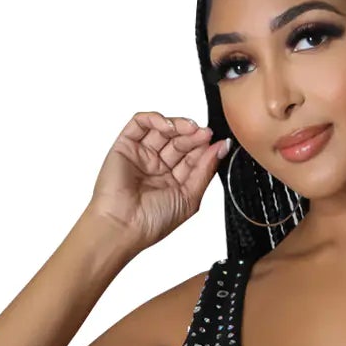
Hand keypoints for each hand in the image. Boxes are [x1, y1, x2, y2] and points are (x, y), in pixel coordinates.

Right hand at [86, 111, 229, 252]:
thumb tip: (221, 148)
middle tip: (205, 134)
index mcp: (174, 181)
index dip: (205, 148)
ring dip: (179, 125)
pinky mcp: (125, 146)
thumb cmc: (152, 221)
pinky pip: (139, 123)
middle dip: (194, 136)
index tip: (217, 143)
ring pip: (162, 129)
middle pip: (180, 141)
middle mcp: (158, 167)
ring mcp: (142, 155)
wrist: (123, 225)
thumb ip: (205, 171)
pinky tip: (168, 126)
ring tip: (190, 128)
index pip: (193, 157)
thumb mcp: (189, 198)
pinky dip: (155, 119)